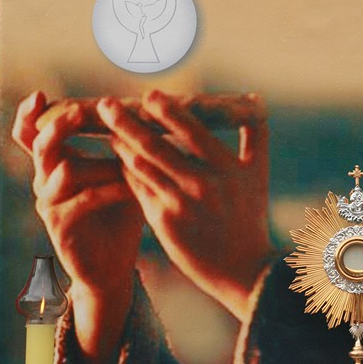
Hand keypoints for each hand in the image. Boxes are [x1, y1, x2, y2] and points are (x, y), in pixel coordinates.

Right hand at [12, 91, 143, 363]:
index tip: (40, 95)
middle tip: (78, 113)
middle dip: (59, 126)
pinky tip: (130, 187)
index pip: (31, 133)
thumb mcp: (121, 176)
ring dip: (100, 162)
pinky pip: (83, 199)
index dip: (31, 114)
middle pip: (40, 144)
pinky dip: (109, 189)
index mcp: (55, 164)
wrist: (113, 266)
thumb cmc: (119, 215)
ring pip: (65, 170)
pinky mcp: (61, 225)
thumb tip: (149, 113)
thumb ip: (122, 148)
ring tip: (128, 159)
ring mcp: (50, 204)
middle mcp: (45, 181)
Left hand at [98, 90, 271, 320]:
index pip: (192, 131)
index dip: (168, 111)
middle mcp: (203, 185)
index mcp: (227, 169)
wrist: (241, 267)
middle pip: (156, 146)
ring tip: (109, 130)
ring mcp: (180, 204)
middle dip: (126, 122)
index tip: (149, 96)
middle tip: (105, 104)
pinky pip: (138, 189)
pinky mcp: (163, 222)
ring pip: (141, 166)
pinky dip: (127, 171)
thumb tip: (254, 98)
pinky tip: (119, 159)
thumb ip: (255, 135)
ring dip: (121, 145)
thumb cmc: (249, 215)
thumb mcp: (257, 174)